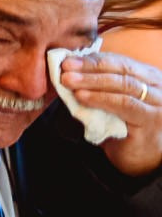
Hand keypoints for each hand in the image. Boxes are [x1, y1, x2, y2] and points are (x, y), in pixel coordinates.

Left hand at [59, 51, 161, 175]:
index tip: (67, 59)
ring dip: (92, 81)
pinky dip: (101, 98)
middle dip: (90, 67)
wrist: (139, 157)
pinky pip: (125, 104)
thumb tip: (67, 69)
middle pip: (122, 69)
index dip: (93, 59)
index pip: (119, 61)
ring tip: (69, 81)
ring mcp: (158, 102)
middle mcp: (157, 86)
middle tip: (65, 67)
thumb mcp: (110, 100)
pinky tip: (82, 97)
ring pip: (124, 84)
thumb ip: (98, 85)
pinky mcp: (152, 119)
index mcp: (147, 76)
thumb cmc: (123, 126)